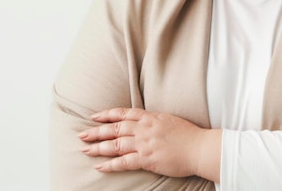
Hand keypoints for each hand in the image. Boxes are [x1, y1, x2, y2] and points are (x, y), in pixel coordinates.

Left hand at [78, 107, 220, 180]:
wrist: (199, 147)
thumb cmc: (188, 134)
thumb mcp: (167, 119)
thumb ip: (152, 120)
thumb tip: (141, 121)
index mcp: (149, 117)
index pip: (122, 113)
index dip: (106, 115)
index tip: (94, 117)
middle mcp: (143, 129)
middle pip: (114, 128)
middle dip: (96, 131)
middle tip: (81, 135)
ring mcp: (144, 144)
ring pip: (115, 144)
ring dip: (98, 148)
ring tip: (85, 150)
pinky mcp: (147, 159)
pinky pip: (124, 162)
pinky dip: (111, 165)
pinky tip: (100, 167)